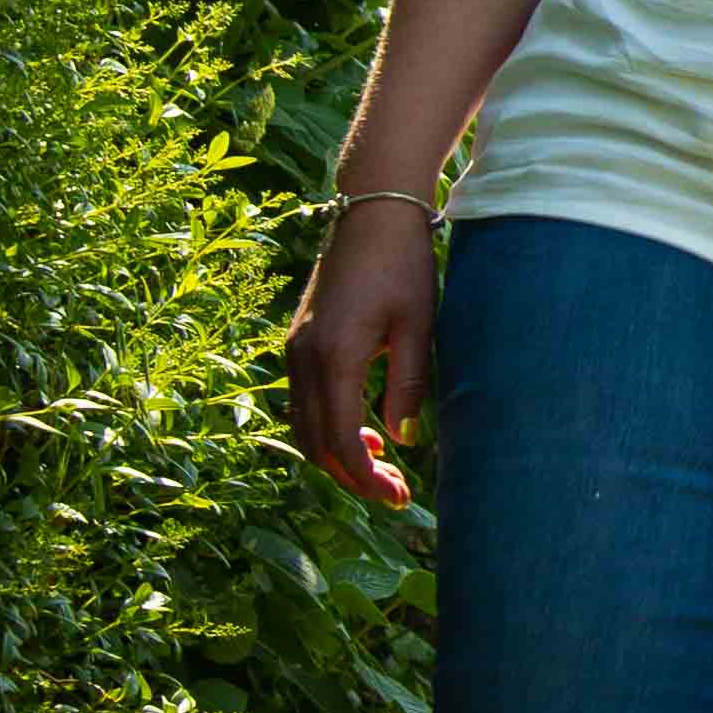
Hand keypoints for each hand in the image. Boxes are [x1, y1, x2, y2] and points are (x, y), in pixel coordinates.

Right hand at [282, 199, 442, 508]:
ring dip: (338, 454)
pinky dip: (329, 426)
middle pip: (315, 443)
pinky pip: (305, 401)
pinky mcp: (298, 342)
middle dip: (352, 476)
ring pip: (305, 426)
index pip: (340, 442)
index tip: (396, 497)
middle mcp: (303, 359)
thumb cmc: (404, 266)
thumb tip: (403, 442)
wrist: (373, 216)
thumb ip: (409, 385)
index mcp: (333, 358)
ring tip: (384, 469)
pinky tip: (366, 432)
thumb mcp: (418, 327)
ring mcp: (294, 350)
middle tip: (395, 494)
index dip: (365, 479)